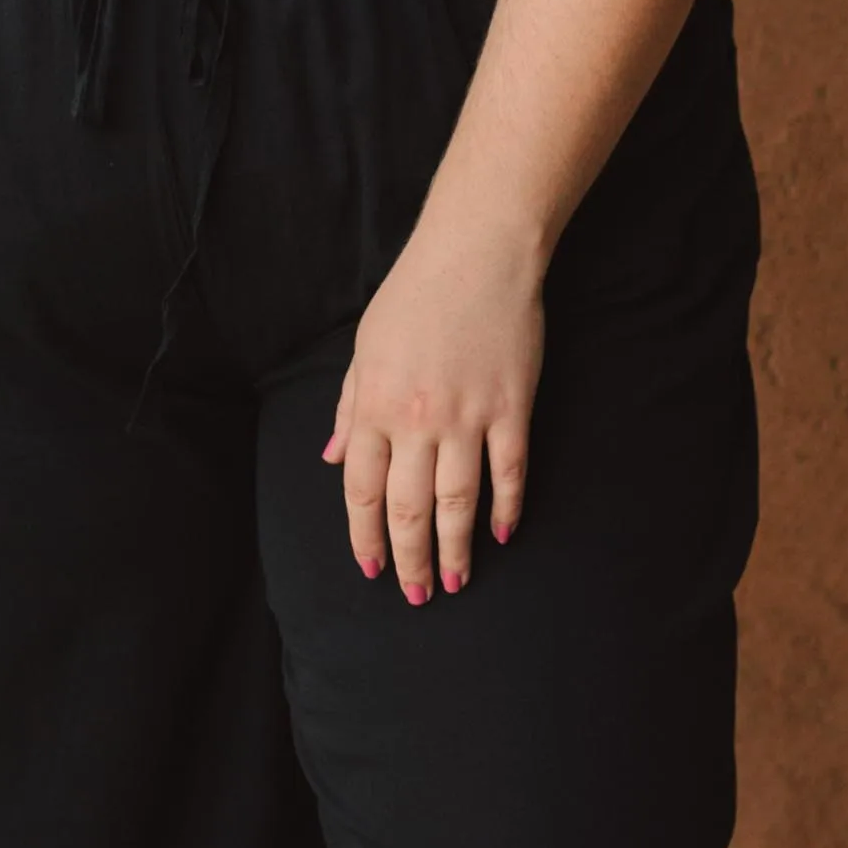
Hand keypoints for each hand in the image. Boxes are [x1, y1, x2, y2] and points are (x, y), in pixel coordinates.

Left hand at [323, 211, 544, 602]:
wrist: (477, 252)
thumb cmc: (415, 295)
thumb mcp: (365, 348)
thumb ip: (351, 408)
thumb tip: (334, 458)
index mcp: (375, 405)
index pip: (364, 490)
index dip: (366, 536)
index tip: (371, 568)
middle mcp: (417, 420)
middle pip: (408, 509)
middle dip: (410, 560)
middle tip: (416, 595)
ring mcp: (468, 416)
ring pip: (457, 503)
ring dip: (456, 549)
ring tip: (458, 581)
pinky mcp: (512, 408)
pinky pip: (509, 471)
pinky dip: (506, 507)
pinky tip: (503, 534)